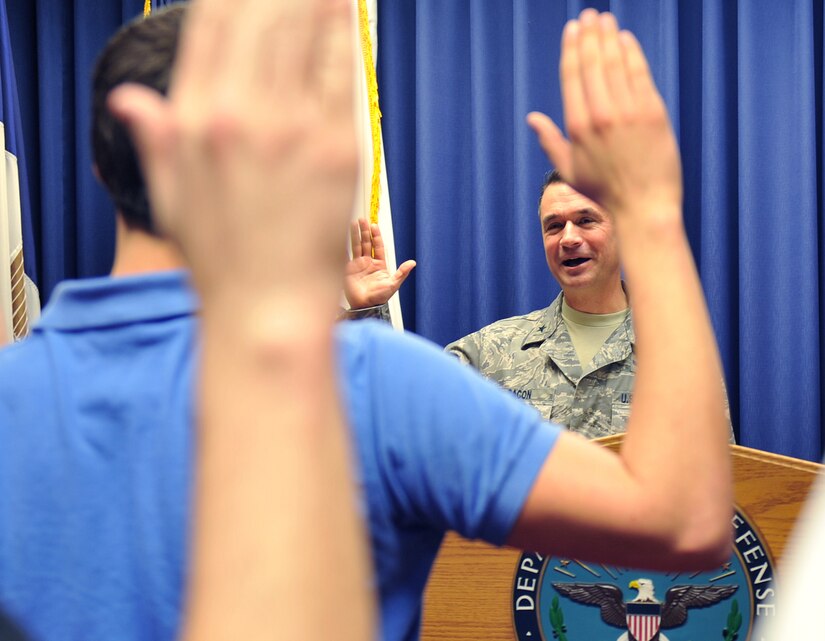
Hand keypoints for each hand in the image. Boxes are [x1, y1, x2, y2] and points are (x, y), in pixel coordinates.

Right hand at [107, 0, 356, 305]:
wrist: (268, 309)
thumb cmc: (222, 259)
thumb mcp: (171, 199)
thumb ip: (155, 139)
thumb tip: (128, 97)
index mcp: (194, 120)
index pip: (212, 25)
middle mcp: (238, 114)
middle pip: (260, 15)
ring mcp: (289, 128)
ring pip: (303, 31)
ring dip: (315, 0)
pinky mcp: (335, 147)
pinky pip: (341, 71)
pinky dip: (343, 34)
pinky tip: (345, 10)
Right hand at [344, 218, 415, 307]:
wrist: (365, 306)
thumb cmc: (380, 297)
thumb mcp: (393, 284)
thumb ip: (402, 272)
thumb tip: (413, 262)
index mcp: (379, 264)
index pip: (378, 246)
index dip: (376, 236)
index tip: (374, 226)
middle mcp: (368, 262)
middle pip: (366, 243)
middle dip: (365, 231)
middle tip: (363, 220)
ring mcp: (357, 265)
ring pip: (356, 246)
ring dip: (355, 234)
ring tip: (353, 222)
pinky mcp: (348, 269)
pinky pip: (345, 255)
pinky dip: (343, 245)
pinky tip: (341, 236)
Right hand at [527, 9, 681, 220]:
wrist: (643, 208)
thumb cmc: (603, 193)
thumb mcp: (569, 170)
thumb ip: (550, 140)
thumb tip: (532, 118)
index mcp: (577, 127)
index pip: (572, 75)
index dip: (572, 48)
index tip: (573, 29)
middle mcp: (601, 114)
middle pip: (594, 62)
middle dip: (590, 35)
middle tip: (589, 15)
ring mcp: (629, 112)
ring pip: (617, 63)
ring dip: (610, 37)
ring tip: (605, 20)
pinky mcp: (654, 113)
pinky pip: (641, 74)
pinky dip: (633, 54)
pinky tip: (626, 40)